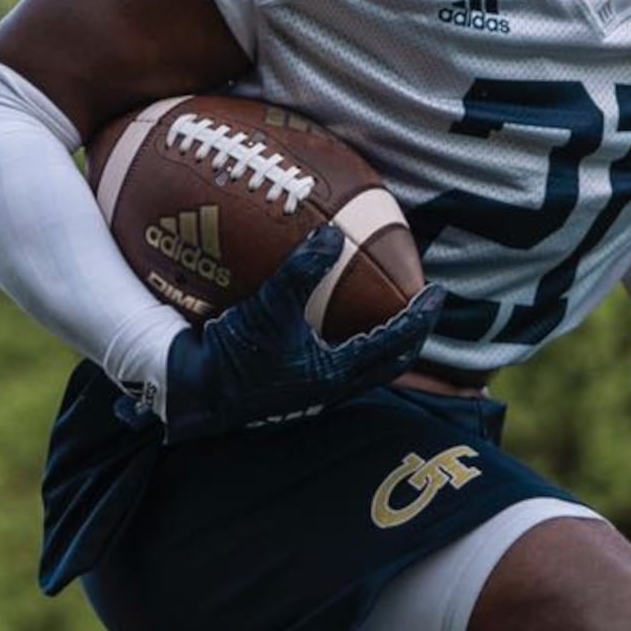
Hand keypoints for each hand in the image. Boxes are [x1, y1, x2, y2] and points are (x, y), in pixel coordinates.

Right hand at [153, 227, 444, 443]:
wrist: (192, 394)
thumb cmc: (231, 357)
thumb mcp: (268, 308)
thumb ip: (302, 271)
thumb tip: (333, 235)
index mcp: (335, 374)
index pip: (394, 344)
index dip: (420, 318)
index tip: (438, 293)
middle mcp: (329, 390)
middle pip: (388, 365)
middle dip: (410, 337)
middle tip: (422, 310)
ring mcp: (310, 395)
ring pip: (361, 371)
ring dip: (378, 346)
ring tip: (384, 317)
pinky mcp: (290, 392)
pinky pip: (331, 368)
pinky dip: (344, 346)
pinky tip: (328, 326)